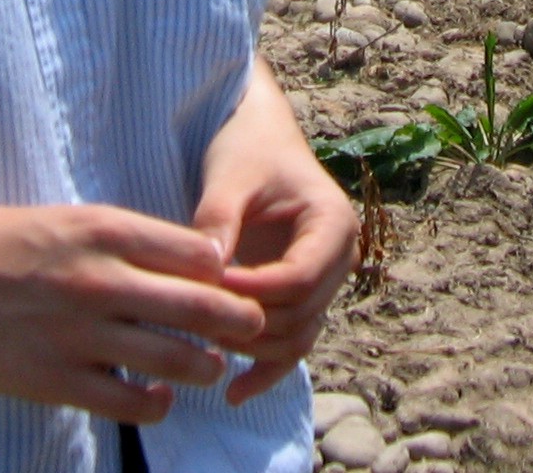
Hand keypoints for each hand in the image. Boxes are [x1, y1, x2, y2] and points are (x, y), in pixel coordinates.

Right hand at [0, 201, 267, 423]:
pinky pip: (127, 401)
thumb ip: (129, 239)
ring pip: (173, 358)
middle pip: (200, 305)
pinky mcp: (54, 378)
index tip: (236, 283)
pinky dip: (157, 403)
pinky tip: (161, 397)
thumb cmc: (3, 240)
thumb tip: (196, 262)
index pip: (197, 253)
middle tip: (252, 328)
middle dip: (238, 321)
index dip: (227, 273)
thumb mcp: (71, 217)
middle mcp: (99, 279)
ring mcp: (78, 333)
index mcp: (105, 230)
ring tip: (212, 366)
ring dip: (204, 365)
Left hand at [192, 65, 359, 402]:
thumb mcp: (230, 174)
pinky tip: (232, 394)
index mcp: (333, 223)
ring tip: (201, 342)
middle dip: (247, 323)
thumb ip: (218, 218)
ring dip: (251, 348)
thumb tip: (206, 271)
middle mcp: (339, 258)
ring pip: (296, 337)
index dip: (250, 291)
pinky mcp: (301, 299)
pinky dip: (266, 370)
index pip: (297, 279)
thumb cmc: (245, 148)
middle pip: (299, 315)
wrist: (255, 139)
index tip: (205, 286)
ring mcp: (323, 283)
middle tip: (192, 317)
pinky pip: (291, 344)